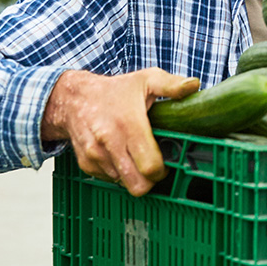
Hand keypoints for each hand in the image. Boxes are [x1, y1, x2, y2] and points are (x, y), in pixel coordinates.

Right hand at [41, 68, 200, 196]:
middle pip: (138, 185)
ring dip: (132, 175)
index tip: (165, 161)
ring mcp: (95, 155)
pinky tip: (118, 154)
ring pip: (123, 184)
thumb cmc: (114, 90)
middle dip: (149, 180)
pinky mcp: (86, 164)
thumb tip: (194, 85)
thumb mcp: (145, 79)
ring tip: (133, 154)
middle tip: (152, 166)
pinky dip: (117, 172)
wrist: (73, 98)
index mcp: (129, 124)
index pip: (151, 167)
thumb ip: (171, 85)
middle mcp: (109, 142)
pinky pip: (109, 179)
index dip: (163, 170)